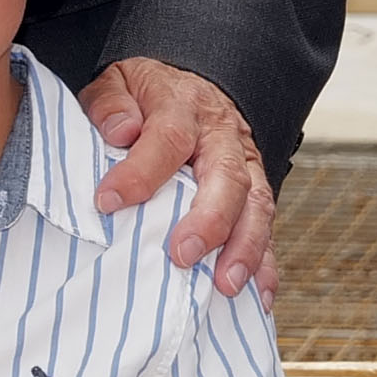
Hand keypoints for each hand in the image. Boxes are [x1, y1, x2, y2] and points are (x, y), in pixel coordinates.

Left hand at [75, 58, 275, 296]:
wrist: (189, 82)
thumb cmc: (145, 93)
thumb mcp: (118, 81)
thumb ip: (111, 103)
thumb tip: (121, 131)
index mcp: (182, 105)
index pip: (168, 137)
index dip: (140, 172)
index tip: (109, 202)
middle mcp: (221, 135)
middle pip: (227, 176)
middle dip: (209, 220)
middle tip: (182, 255)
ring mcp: (245, 162)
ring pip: (257, 204)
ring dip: (245, 247)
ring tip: (226, 285)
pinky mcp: (254, 189)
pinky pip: (266, 226)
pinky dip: (266, 262)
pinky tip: (260, 295)